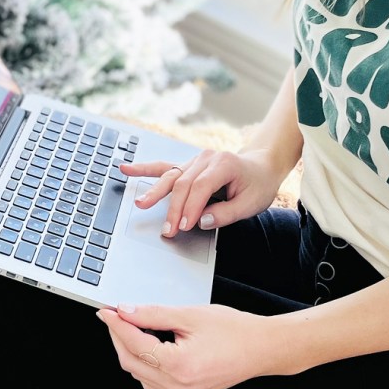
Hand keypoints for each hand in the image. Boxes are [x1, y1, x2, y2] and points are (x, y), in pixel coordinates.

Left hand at [95, 302, 264, 388]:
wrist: (261, 348)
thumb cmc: (234, 330)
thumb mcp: (190, 314)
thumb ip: (154, 313)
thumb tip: (126, 311)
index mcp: (179, 365)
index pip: (135, 344)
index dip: (116, 324)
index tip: (106, 310)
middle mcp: (179, 386)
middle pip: (132, 362)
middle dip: (119, 336)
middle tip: (114, 314)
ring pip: (140, 374)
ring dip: (130, 350)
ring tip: (131, 325)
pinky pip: (154, 382)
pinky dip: (144, 362)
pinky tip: (148, 343)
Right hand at [120, 149, 281, 236]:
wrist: (261, 167)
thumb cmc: (257, 185)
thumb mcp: (251, 204)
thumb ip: (226, 213)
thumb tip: (202, 221)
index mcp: (224, 164)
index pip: (201, 187)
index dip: (191, 207)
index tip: (185, 227)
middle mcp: (207, 158)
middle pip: (183, 183)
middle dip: (173, 209)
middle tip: (168, 230)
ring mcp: (195, 160)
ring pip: (171, 176)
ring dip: (155, 192)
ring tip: (140, 203)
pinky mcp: (188, 165)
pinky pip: (165, 167)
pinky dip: (145, 169)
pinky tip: (126, 168)